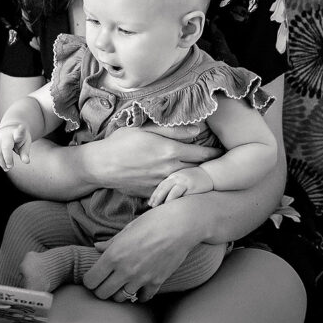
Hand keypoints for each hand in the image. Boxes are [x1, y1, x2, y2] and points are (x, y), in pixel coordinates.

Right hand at [0, 123, 30, 171]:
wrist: (10, 129)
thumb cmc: (20, 138)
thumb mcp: (25, 144)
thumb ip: (25, 153)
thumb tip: (26, 162)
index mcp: (16, 132)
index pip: (19, 132)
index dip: (20, 130)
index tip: (21, 127)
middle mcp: (5, 133)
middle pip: (4, 148)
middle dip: (7, 159)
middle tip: (11, 167)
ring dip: (0, 162)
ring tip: (6, 169)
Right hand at [82, 125, 221, 196]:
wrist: (100, 166)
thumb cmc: (121, 142)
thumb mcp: (145, 128)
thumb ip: (173, 130)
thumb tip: (198, 130)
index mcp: (170, 151)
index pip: (203, 154)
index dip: (215, 154)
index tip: (222, 153)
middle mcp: (169, 170)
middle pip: (199, 172)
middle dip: (210, 170)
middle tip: (219, 167)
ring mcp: (162, 184)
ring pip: (188, 184)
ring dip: (196, 181)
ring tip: (204, 178)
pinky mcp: (154, 194)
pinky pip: (172, 193)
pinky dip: (179, 190)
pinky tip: (181, 187)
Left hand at [83, 201, 200, 302]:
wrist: (180, 226)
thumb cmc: (152, 222)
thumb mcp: (127, 229)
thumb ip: (110, 243)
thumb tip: (96, 247)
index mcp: (113, 255)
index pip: (91, 281)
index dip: (89, 280)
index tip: (92, 277)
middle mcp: (125, 270)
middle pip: (103, 294)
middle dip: (100, 290)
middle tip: (104, 283)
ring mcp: (141, 278)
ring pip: (121, 298)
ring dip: (119, 292)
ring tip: (121, 284)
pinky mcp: (157, 282)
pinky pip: (143, 297)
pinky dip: (139, 294)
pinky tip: (139, 287)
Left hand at [149, 166, 213, 206]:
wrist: (210, 174)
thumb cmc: (196, 178)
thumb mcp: (183, 178)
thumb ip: (175, 184)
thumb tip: (166, 196)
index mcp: (174, 176)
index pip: (162, 185)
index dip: (155, 194)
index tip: (150, 202)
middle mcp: (178, 177)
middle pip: (163, 188)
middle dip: (156, 197)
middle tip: (151, 206)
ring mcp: (184, 182)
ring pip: (171, 191)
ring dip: (164, 200)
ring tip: (159, 207)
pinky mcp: (191, 187)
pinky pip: (181, 194)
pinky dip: (175, 200)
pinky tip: (171, 206)